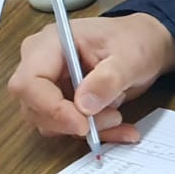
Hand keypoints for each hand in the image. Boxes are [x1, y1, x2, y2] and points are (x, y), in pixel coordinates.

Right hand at [8, 13, 174, 144]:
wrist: (145, 44)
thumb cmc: (134, 40)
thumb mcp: (131, 57)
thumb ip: (109, 79)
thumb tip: (84, 105)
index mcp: (50, 44)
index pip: (29, 82)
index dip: (51, 108)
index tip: (82, 124)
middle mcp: (41, 64)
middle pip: (34, 107)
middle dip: (72, 122)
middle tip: (112, 118)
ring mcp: (49, 85)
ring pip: (50, 122)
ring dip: (87, 129)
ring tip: (119, 116)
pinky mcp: (61, 102)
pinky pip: (68, 127)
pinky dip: (95, 133)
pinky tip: (120, 129)